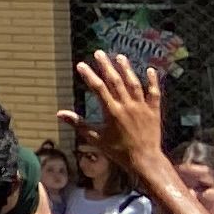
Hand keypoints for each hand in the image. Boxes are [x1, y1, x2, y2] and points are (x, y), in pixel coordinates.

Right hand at [65, 53, 165, 179]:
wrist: (144, 160)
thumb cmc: (117, 151)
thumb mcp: (95, 139)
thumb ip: (78, 124)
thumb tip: (59, 113)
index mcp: (112, 112)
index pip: (98, 88)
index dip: (89, 75)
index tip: (81, 65)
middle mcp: (127, 106)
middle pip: (115, 81)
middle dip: (106, 66)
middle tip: (99, 53)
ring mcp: (142, 107)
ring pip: (133, 83)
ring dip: (126, 69)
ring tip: (120, 57)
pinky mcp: (154, 111)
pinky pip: (154, 93)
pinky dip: (153, 81)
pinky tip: (150, 70)